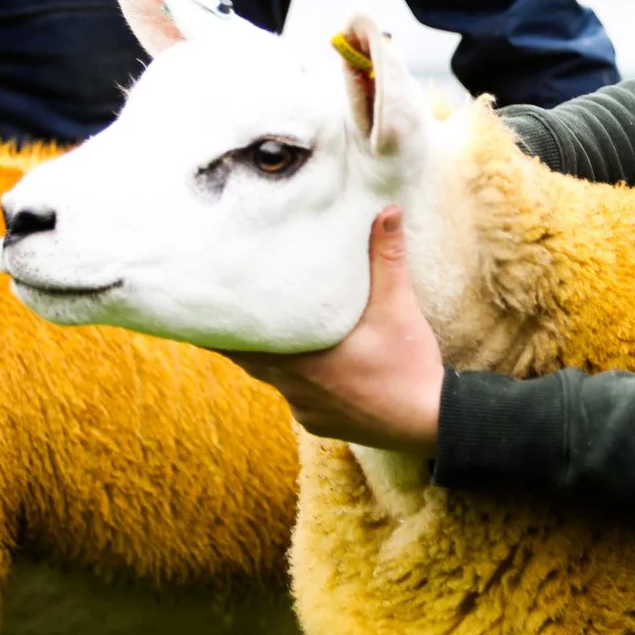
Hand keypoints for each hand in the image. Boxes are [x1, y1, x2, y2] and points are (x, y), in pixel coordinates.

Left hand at [229, 207, 444, 455]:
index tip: (203, 308)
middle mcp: (294, 388)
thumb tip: (386, 210)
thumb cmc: (409, 366)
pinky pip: (296, 397)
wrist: (431, 423)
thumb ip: (386, 259)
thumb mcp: (398, 307)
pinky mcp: (320, 423)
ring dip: (268, 357)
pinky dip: (294, 380)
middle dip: (240, 336)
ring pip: (273, 379)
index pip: (240, 344)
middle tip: (225, 310)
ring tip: (261, 332)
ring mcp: (305, 409)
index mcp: (301, 360)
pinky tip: (305, 366)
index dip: (219, 328)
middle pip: (249, 360)